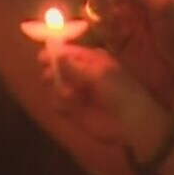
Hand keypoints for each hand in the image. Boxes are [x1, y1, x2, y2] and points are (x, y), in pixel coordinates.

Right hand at [41, 44, 173, 161]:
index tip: (42, 57)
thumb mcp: (99, 75)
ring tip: (70, 94)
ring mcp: (77, 92)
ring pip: (55, 85)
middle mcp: (83, 74)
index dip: (55, 52)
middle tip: (49, 75)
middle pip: (58, 68)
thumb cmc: (120, 92)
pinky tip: (69, 106)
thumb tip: (57, 54)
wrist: (131, 122)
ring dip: (57, 88)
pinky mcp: (73, 110)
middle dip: (52, 70)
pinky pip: (57, 102)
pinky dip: (58, 103)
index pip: (70, 52)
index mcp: (93, 61)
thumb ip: (75, 67)